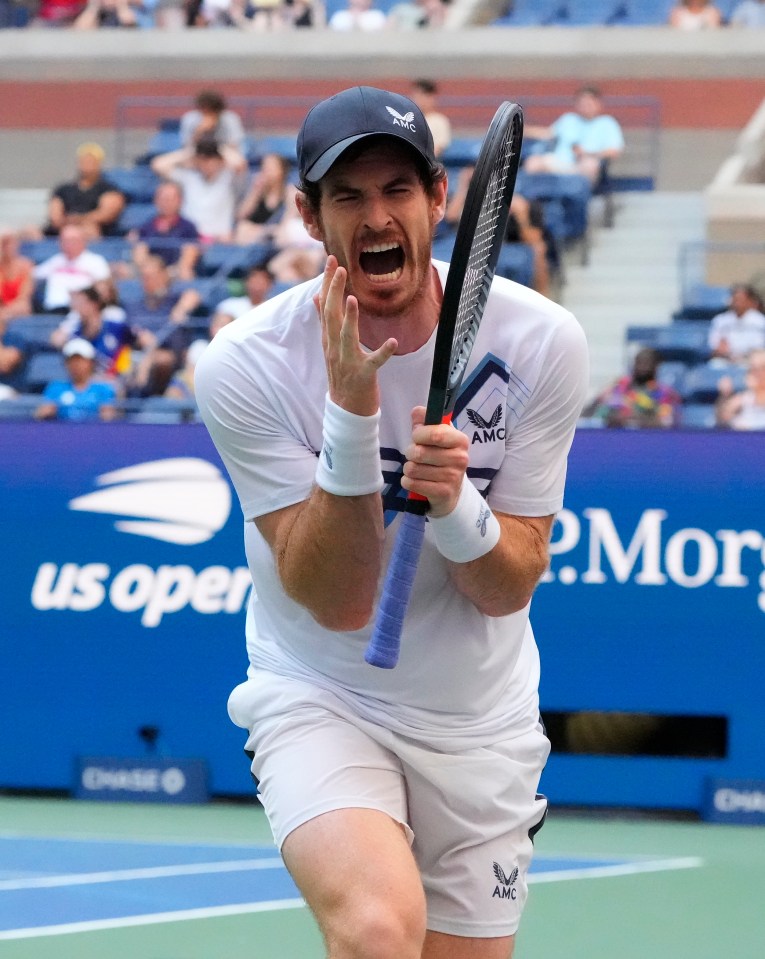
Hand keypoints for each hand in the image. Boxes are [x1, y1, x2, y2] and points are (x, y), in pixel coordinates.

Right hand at [315, 256, 395, 416]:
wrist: (346, 410)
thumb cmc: (342, 375)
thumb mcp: (330, 347)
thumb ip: (325, 322)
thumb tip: (317, 297)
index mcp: (329, 340)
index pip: (325, 306)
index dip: (327, 283)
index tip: (330, 261)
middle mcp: (335, 348)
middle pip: (331, 316)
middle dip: (334, 291)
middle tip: (339, 267)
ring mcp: (348, 362)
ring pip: (346, 337)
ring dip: (349, 318)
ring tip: (352, 298)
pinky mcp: (364, 376)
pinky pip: (374, 363)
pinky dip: (382, 353)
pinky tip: (392, 342)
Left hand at [402, 406, 468, 516]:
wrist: (450, 491)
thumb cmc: (439, 458)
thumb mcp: (435, 437)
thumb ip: (425, 421)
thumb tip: (417, 411)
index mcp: (460, 440)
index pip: (435, 433)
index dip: (419, 434)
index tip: (417, 437)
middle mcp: (460, 458)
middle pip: (419, 452)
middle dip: (410, 453)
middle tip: (415, 456)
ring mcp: (453, 477)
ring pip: (413, 469)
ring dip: (409, 469)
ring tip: (418, 469)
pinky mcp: (443, 493)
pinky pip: (412, 483)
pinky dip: (408, 482)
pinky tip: (417, 481)